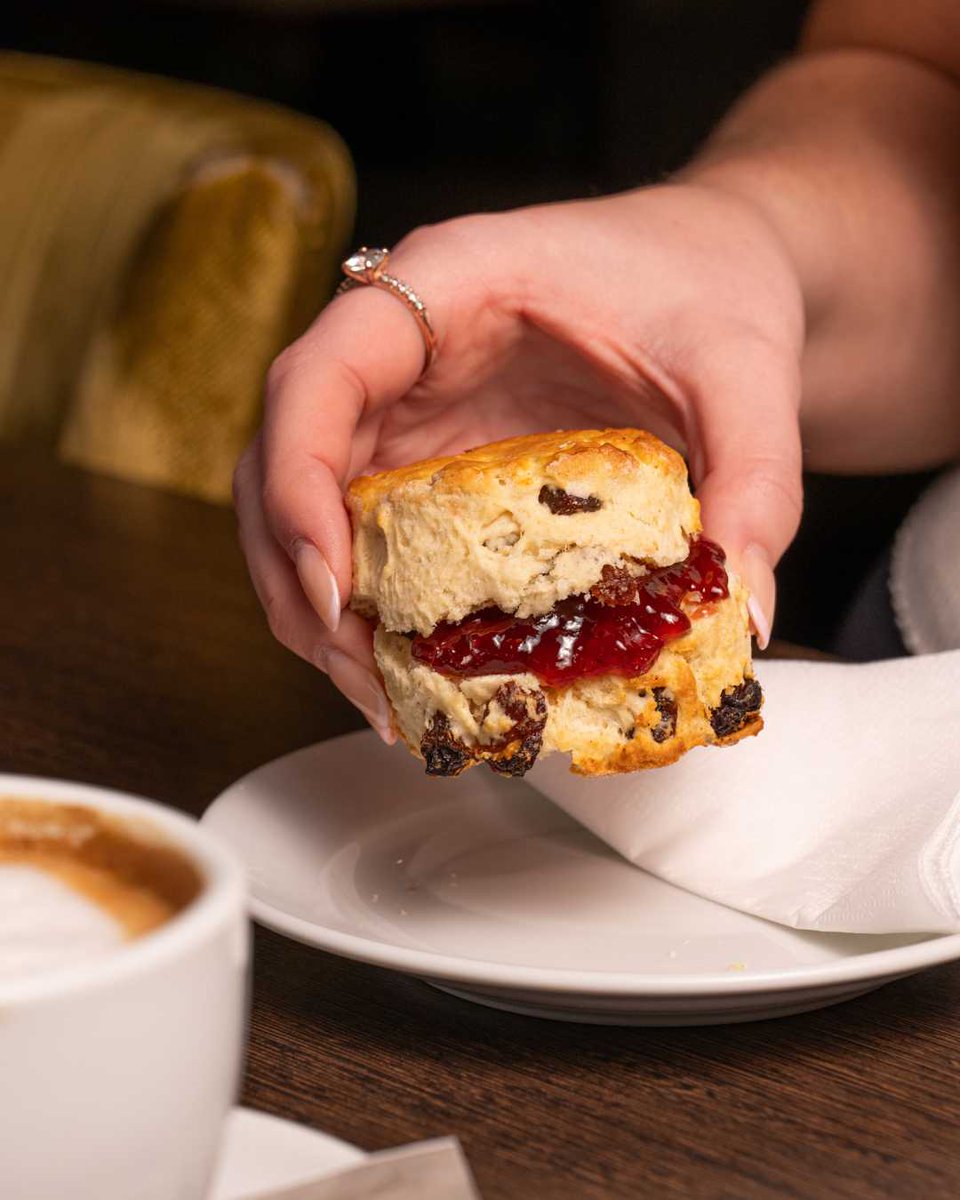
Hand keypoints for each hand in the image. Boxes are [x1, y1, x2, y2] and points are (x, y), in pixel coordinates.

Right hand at [234, 183, 804, 739]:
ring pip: (308, 509)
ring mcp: (407, 407)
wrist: (713, 268)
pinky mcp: (429, 458)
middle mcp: (402, 348)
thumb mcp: (747, 372)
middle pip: (280, 460)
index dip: (296, 482)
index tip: (335, 584)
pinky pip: (368, 534)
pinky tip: (415, 672)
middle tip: (366, 677)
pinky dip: (374, 608)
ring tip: (389, 702)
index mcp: (448, 282)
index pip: (317, 377)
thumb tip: (745, 615)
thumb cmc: (710, 283)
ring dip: (324, 611)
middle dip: (299, 579)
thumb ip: (755, 484)